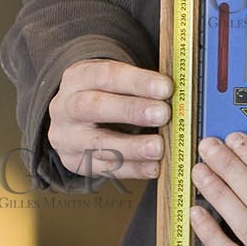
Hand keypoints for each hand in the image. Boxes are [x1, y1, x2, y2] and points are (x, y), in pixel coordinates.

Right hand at [47, 58, 171, 178]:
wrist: (69, 120)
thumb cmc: (102, 96)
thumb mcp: (112, 80)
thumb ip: (140, 84)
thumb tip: (179, 90)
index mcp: (78, 78)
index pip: (106, 75)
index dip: (137, 81)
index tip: (166, 87)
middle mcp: (67, 107)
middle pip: (94, 107)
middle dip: (131, 111)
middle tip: (163, 114)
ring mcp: (69, 138)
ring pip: (98, 144)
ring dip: (133, 147)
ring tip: (159, 147)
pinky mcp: (77, 163)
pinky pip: (106, 169)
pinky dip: (133, 169)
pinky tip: (154, 167)